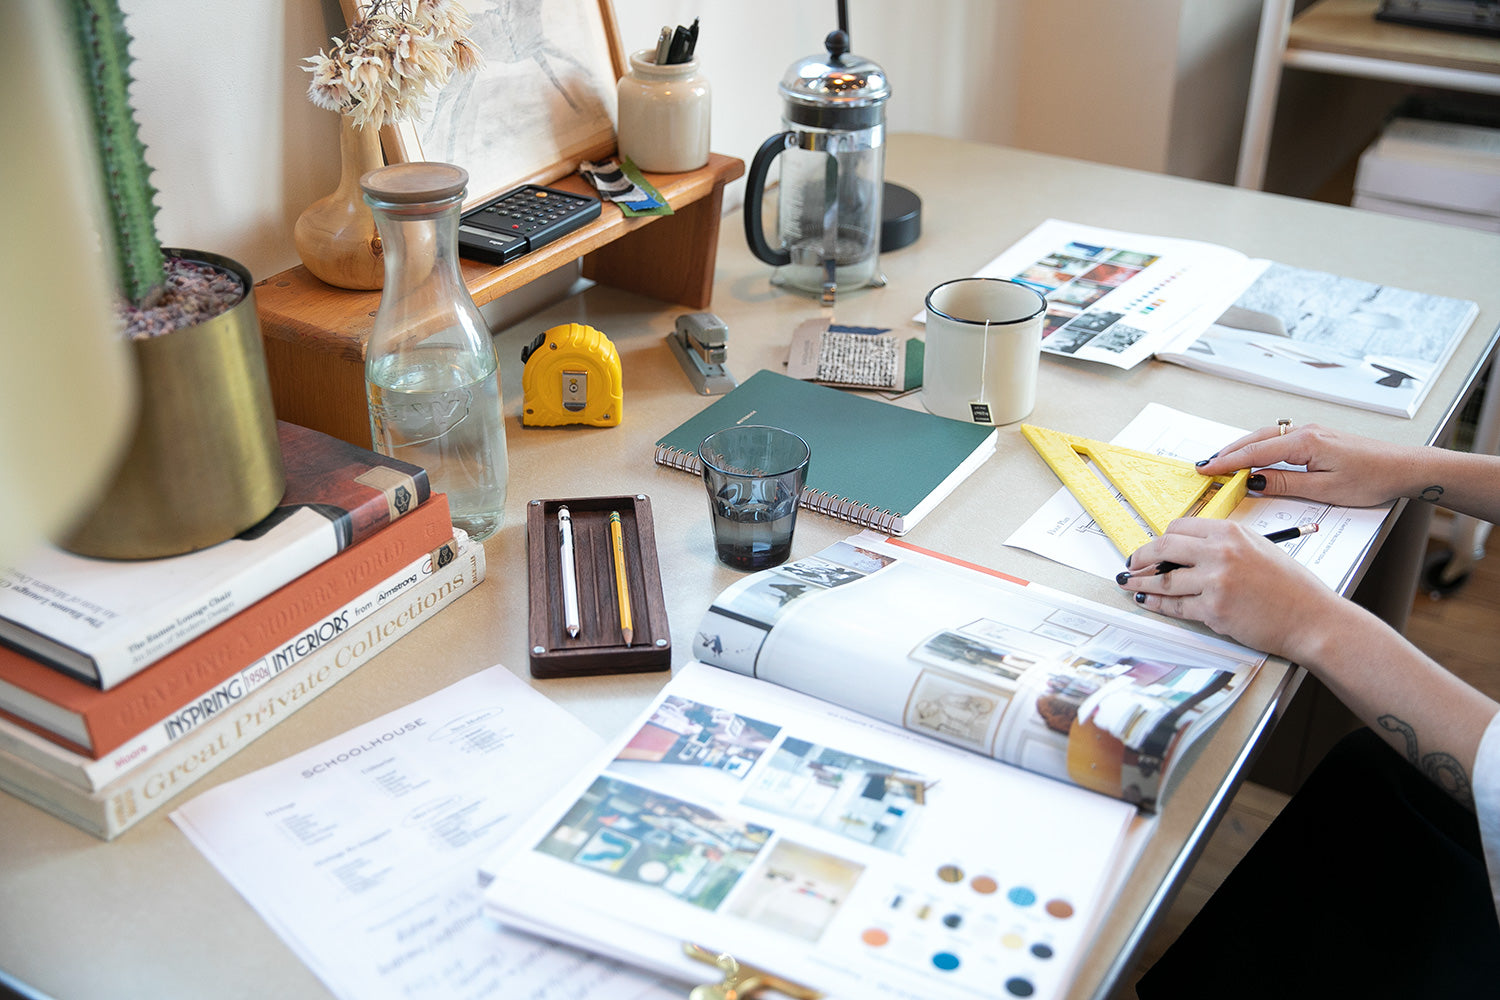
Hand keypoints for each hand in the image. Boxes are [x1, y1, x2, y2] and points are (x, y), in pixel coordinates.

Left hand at [1118, 518, 1351, 661]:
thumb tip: (1188, 548)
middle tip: (1132, 563)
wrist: (1311, 617)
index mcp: (1231, 532)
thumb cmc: (1289, 586)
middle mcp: (1220, 553)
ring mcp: (1215, 582)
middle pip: (1164, 548)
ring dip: (1141, 583)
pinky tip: (1147, 601)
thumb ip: (1223, 544)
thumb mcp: (1257, 547)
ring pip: (1164, 580)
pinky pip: (1175, 606)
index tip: (1153, 547)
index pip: (1180, 528)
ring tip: (1130, 584)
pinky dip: (1156, 604)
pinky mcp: (1213, 610)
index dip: (1161, 538)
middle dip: (1141, 556)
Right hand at [1194, 423, 1421, 507]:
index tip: (1205, 470)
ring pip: (1265, 438)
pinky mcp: (1317, 438)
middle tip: (1204, 465)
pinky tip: (1253, 457)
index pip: (1254, 453)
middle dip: (1227, 452)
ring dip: (1242, 449)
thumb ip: (1284, 484)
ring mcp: (1311, 432)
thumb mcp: (1324, 490)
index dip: (1226, 462)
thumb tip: (1253, 481)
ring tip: (1221, 462)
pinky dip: (1259, 448)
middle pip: (1255, 440)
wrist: (1404, 467)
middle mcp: (1304, 432)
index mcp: (1304, 443)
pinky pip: (1278, 440)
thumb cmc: (1371, 479)